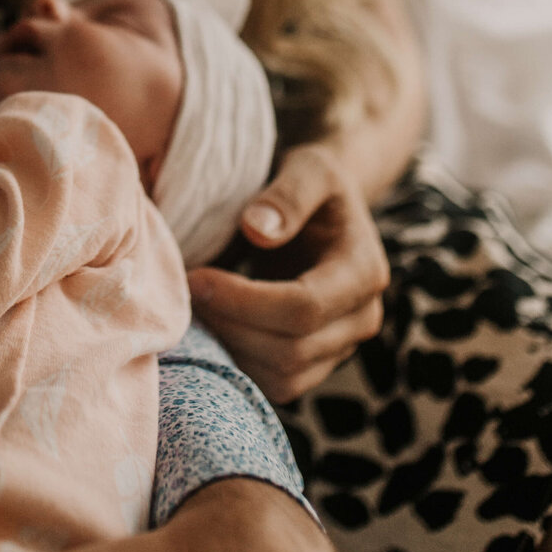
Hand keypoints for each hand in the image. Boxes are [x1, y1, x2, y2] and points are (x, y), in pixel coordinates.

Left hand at [187, 141, 389, 404]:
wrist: (326, 203)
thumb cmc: (312, 180)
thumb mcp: (307, 168)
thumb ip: (288, 194)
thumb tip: (256, 228)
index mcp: (364, 271)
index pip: (304, 307)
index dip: (244, 301)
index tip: (197, 277)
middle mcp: (362, 317)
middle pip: (292, 350)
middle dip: (231, 326)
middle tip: (186, 293)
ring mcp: (343, 345)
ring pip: (284, 377)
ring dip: (232, 350)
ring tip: (196, 309)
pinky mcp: (319, 361)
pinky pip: (278, 384)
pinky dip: (240, 364)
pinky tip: (213, 325)